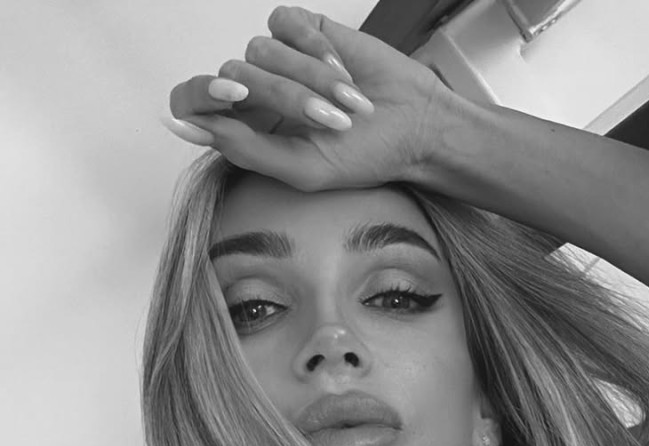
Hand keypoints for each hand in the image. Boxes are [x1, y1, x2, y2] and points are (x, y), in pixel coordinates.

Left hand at [166, 6, 450, 190]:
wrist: (414, 126)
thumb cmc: (363, 157)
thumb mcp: (301, 168)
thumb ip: (243, 149)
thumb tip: (185, 124)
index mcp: (247, 129)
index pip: (193, 101)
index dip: (201, 94)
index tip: (233, 96)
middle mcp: (256, 91)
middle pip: (234, 75)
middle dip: (284, 98)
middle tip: (329, 120)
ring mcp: (279, 58)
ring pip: (261, 50)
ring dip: (309, 78)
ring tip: (347, 103)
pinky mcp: (302, 30)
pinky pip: (286, 24)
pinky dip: (314, 48)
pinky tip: (342, 70)